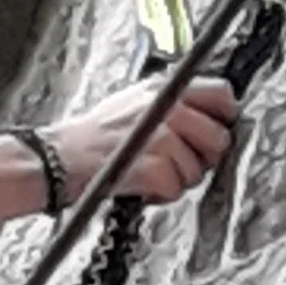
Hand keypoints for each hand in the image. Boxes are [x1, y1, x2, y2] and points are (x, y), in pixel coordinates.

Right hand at [50, 77, 236, 205]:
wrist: (61, 157)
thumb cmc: (94, 136)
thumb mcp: (134, 101)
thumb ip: (170, 102)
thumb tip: (206, 118)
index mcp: (165, 88)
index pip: (221, 94)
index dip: (224, 117)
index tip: (216, 131)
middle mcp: (168, 108)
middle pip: (218, 138)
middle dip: (204, 157)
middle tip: (181, 163)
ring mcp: (163, 137)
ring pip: (197, 170)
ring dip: (178, 180)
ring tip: (151, 174)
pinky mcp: (155, 166)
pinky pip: (176, 189)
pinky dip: (160, 196)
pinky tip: (142, 186)